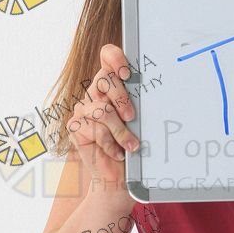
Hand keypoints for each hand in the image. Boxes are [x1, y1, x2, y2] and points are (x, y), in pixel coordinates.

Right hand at [67, 43, 138, 192]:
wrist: (118, 176)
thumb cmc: (132, 145)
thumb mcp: (141, 121)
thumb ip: (141, 103)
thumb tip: (158, 94)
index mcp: (111, 84)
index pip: (107, 56)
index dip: (115, 58)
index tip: (128, 74)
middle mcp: (95, 92)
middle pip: (105, 79)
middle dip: (122, 98)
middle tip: (132, 116)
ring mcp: (83, 109)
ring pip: (103, 110)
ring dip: (121, 131)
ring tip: (132, 145)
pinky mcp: (75, 127)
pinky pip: (96, 130)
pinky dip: (111, 144)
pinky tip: (118, 153)